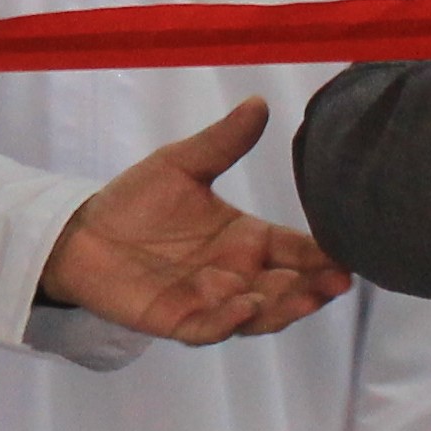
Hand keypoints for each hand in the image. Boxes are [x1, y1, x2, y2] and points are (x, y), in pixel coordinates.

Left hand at [44, 99, 353, 342]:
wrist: (82, 231)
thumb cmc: (136, 200)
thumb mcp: (181, 164)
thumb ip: (222, 143)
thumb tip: (258, 103)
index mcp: (246, 239)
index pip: (295, 249)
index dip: (322, 256)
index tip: (348, 256)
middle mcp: (236, 274)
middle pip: (286, 287)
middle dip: (314, 288)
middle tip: (337, 282)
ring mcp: (210, 301)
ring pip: (258, 314)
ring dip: (283, 309)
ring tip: (305, 297)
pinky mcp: (178, 321)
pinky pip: (209, 328)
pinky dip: (229, 322)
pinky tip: (245, 307)